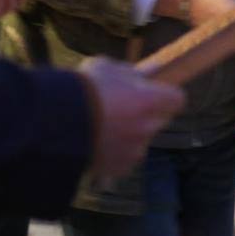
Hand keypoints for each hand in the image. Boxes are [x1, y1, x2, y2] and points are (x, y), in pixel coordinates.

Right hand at [78, 57, 185, 178]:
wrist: (56, 121)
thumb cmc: (84, 88)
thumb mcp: (107, 68)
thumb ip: (132, 71)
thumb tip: (150, 71)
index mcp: (151, 100)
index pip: (178, 99)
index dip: (166, 96)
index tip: (155, 93)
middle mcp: (149, 126)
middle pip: (159, 120)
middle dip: (146, 115)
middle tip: (123, 109)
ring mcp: (137, 149)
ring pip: (140, 140)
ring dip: (130, 135)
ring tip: (102, 127)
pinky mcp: (122, 167)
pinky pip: (125, 158)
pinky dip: (116, 153)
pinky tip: (96, 142)